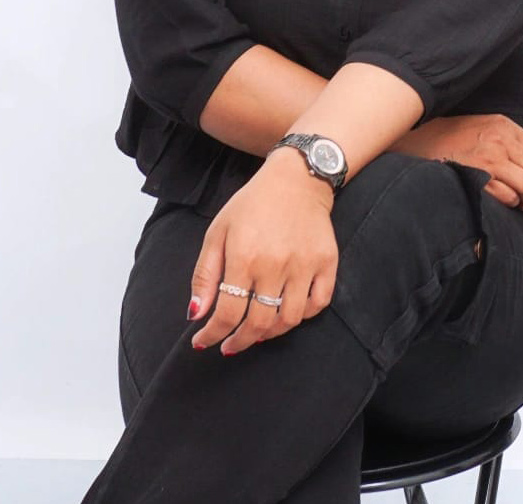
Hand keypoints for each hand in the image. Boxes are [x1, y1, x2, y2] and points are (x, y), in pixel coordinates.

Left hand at [187, 151, 337, 355]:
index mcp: (244, 257)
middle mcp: (275, 265)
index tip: (203, 342)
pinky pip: (318, 304)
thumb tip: (196, 314)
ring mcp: (304, 265)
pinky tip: (287, 313)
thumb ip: (205, 274)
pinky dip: (303, 316)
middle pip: (258, 323)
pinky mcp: (326, 262)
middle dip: (239, 341)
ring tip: (257, 332)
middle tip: (230, 345)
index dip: (212, 335)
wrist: (297, 178)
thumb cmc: (252, 204)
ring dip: (269, 334)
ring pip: (288, 320)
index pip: (227, 314)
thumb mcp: (218, 231)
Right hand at [401, 113, 522, 210]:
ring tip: (517, 202)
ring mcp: (489, 158)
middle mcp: (500, 139)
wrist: (415, 143)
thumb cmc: (447, 139)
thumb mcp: (482, 128)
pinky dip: (509, 203)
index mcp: (503, 125)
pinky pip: (508, 196)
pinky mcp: (478, 176)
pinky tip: (500, 201)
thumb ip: (509, 141)